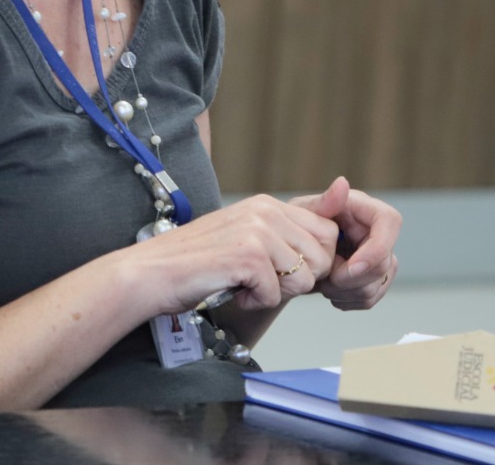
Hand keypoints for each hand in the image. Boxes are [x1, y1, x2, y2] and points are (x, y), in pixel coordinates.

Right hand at [132, 195, 339, 314]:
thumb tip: (341, 193)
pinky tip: (232, 290)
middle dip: (298, 279)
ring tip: (244, 283)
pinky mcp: (248, 256)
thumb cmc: (199, 261)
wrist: (153, 272)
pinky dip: (254, 302)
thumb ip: (290, 233)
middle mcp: (265, 211)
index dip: (314, 261)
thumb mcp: (249, 239)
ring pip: (304, 277)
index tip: (283, 272)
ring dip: (276, 292)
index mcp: (268, 204)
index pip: (327, 232)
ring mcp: (257, 231)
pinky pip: (277, 295)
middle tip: (262, 280)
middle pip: (322, 256)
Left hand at [289, 177, 399, 309]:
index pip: (389, 222)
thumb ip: (322, 203)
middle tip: (324, 279)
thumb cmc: (293, 226)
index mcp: (362, 209)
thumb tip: (342, 183)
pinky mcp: (373, 278)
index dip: (377, 248)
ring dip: (346, 291)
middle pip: (385, 262)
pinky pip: (370, 298)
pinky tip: (330, 290)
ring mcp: (377, 256)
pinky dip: (347, 300)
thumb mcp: (301, 213)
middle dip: (352, 279)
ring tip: (322, 282)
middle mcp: (375, 232)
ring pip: (378, 284)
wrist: (289, 254)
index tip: (350, 266)